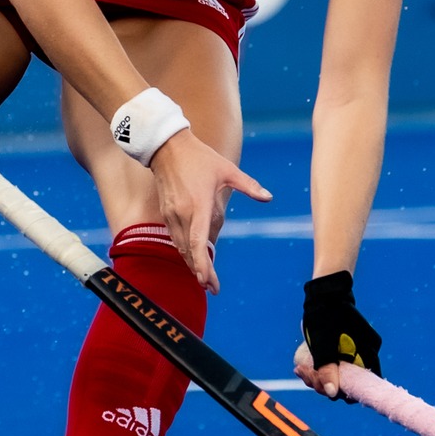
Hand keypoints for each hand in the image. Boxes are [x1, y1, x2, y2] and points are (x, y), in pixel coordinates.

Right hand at [148, 129, 270, 293]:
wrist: (166, 147)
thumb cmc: (199, 158)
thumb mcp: (227, 169)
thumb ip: (248, 186)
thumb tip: (268, 198)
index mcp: (198, 205)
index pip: (198, 243)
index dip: (203, 265)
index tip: (208, 281)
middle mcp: (182, 214)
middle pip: (190, 251)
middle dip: (200, 272)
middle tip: (212, 288)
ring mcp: (171, 214)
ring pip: (181, 246)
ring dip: (192, 263)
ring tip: (204, 278)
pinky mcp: (165, 212)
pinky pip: (176, 237)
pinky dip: (185, 250)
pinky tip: (193, 257)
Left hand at [293, 271, 381, 402]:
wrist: (325, 293)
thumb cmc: (324, 316)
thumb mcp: (323, 344)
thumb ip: (327, 369)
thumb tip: (332, 393)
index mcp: (367, 353)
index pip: (360, 386)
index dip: (341, 391)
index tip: (322, 387)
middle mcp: (366, 354)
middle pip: (346, 381)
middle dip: (324, 381)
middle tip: (305, 373)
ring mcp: (356, 351)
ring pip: (338, 374)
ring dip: (319, 375)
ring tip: (301, 369)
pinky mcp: (345, 348)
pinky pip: (335, 364)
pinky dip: (321, 366)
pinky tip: (304, 365)